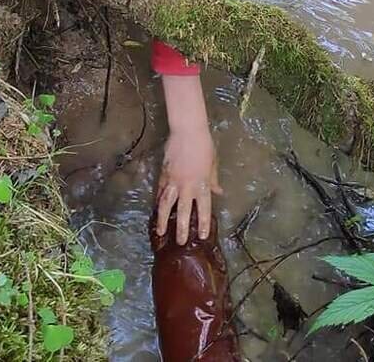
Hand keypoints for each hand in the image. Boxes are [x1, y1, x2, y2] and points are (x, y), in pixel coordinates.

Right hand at [156, 125, 221, 244]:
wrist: (187, 131)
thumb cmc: (204, 146)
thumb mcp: (213, 164)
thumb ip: (213, 180)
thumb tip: (218, 193)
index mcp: (202, 184)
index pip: (203, 209)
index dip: (202, 223)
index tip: (201, 236)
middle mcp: (187, 186)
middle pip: (183, 212)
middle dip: (181, 228)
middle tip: (180, 242)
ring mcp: (173, 181)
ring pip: (166, 205)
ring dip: (163, 219)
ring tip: (160, 232)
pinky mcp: (163, 174)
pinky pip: (160, 192)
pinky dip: (158, 202)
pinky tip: (155, 210)